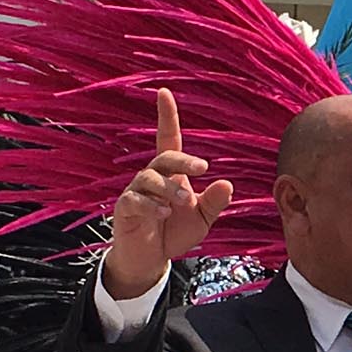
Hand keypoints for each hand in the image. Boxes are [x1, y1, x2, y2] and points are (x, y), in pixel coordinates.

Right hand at [103, 89, 233, 298]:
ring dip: (170, 189)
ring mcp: (136, 192)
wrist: (151, 258)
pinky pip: (135, 200)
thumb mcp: (202, 218)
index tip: (164, 92)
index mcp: (171, 174)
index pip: (168, 139)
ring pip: (150, 178)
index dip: (166, 116)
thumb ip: (214, 202)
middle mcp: (152, 177)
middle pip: (164, 157)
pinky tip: (164, 213)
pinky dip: (151, 206)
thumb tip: (227, 183)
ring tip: (184, 203)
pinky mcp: (124, 209)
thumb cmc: (175, 232)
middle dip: (184, 160)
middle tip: (203, 168)